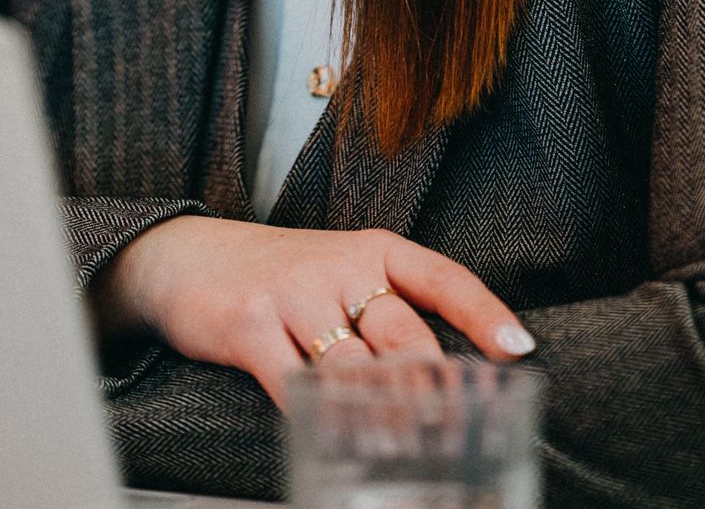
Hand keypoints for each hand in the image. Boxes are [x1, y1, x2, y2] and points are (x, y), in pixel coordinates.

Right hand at [92, 216, 535, 409]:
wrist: (185, 257)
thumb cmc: (277, 279)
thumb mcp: (337, 279)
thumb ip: (385, 320)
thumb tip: (440, 385)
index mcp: (371, 250)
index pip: (441, 276)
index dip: (483, 312)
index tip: (519, 349)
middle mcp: (337, 265)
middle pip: (404, 333)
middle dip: (436, 390)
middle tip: (462, 435)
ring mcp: (292, 292)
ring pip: (354, 368)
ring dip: (384, 419)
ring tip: (406, 455)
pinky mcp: (249, 324)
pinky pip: (294, 384)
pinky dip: (319, 421)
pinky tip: (333, 444)